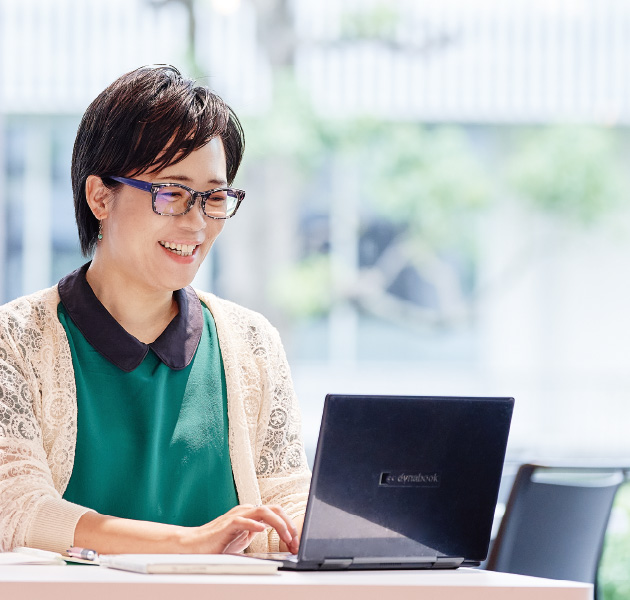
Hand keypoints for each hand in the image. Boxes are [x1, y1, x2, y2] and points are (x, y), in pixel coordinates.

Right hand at [179, 504, 299, 553]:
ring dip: (278, 524)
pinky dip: (254, 524)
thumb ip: (255, 533)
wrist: (195, 545)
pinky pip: (243, 521)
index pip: (276, 514)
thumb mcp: (243, 539)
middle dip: (289, 524)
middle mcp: (246, 511)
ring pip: (263, 511)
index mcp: (251, 514)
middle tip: (295, 541)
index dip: (289, 526)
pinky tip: (261, 530)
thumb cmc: (218, 542)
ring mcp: (237, 516)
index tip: (296, 542)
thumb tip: (273, 538)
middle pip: (274, 509)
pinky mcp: (227, 525)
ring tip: (286, 537)